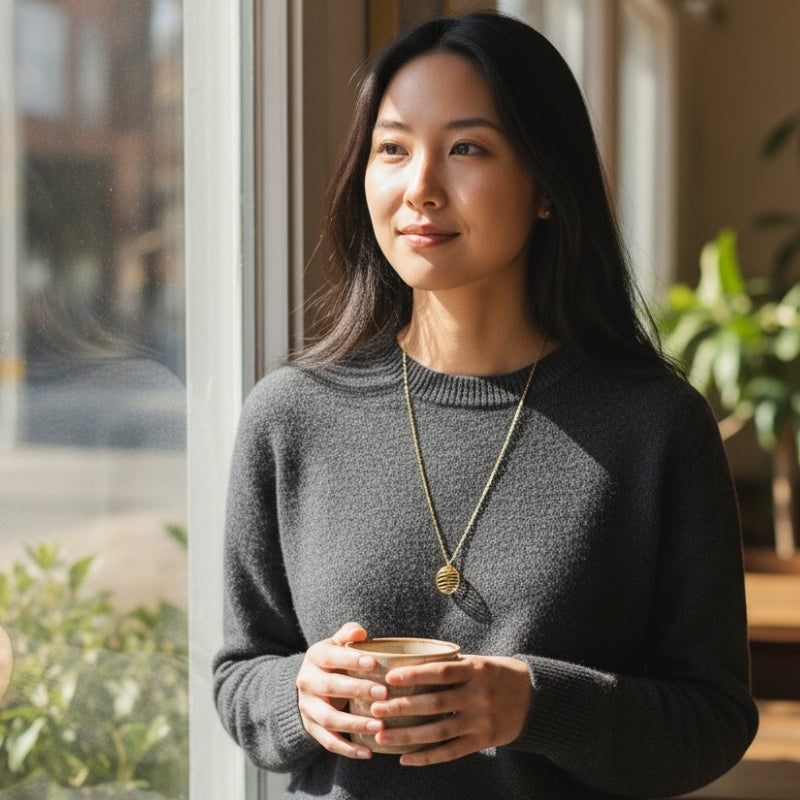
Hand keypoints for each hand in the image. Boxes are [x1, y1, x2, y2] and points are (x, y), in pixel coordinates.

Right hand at [296, 622, 387, 758]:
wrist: (308, 684)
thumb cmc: (335, 660)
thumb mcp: (337, 643)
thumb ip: (348, 635)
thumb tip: (360, 631)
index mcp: (316, 657)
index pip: (332, 656)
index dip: (351, 659)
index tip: (374, 663)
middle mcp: (307, 682)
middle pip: (330, 687)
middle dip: (357, 690)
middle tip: (383, 694)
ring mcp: (307, 707)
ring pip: (329, 719)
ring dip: (355, 724)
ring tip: (379, 727)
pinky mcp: (311, 727)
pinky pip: (328, 741)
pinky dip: (347, 749)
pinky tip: (368, 752)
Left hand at [370, 655, 531, 765]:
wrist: (535, 697)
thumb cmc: (497, 674)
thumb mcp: (479, 662)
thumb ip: (451, 665)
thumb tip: (410, 663)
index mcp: (476, 670)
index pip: (442, 671)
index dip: (415, 674)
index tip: (390, 677)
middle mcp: (479, 695)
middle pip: (436, 703)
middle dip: (403, 707)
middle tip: (376, 710)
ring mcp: (482, 720)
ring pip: (440, 730)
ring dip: (408, 735)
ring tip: (382, 737)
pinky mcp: (484, 740)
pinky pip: (452, 752)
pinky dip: (427, 757)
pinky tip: (406, 758)